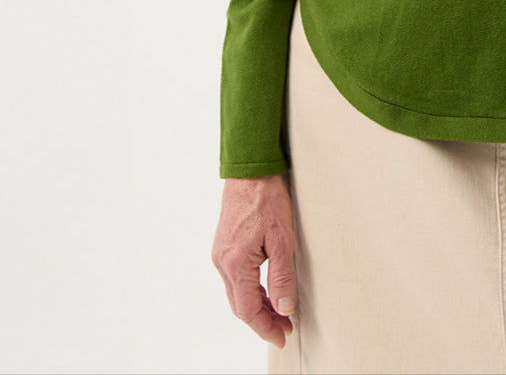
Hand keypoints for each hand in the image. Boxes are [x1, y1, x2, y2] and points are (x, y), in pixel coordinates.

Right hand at [212, 174, 296, 346]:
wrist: (250, 170)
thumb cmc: (267, 198)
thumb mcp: (282, 238)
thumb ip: (282, 276)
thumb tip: (283, 308)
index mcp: (235, 263)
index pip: (248, 310)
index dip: (265, 327)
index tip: (282, 336)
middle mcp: (222, 262)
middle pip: (240, 305)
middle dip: (262, 321)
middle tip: (283, 329)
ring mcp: (221, 254)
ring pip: (237, 293)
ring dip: (256, 306)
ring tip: (278, 314)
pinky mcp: (224, 246)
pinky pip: (235, 278)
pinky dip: (250, 290)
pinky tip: (265, 291)